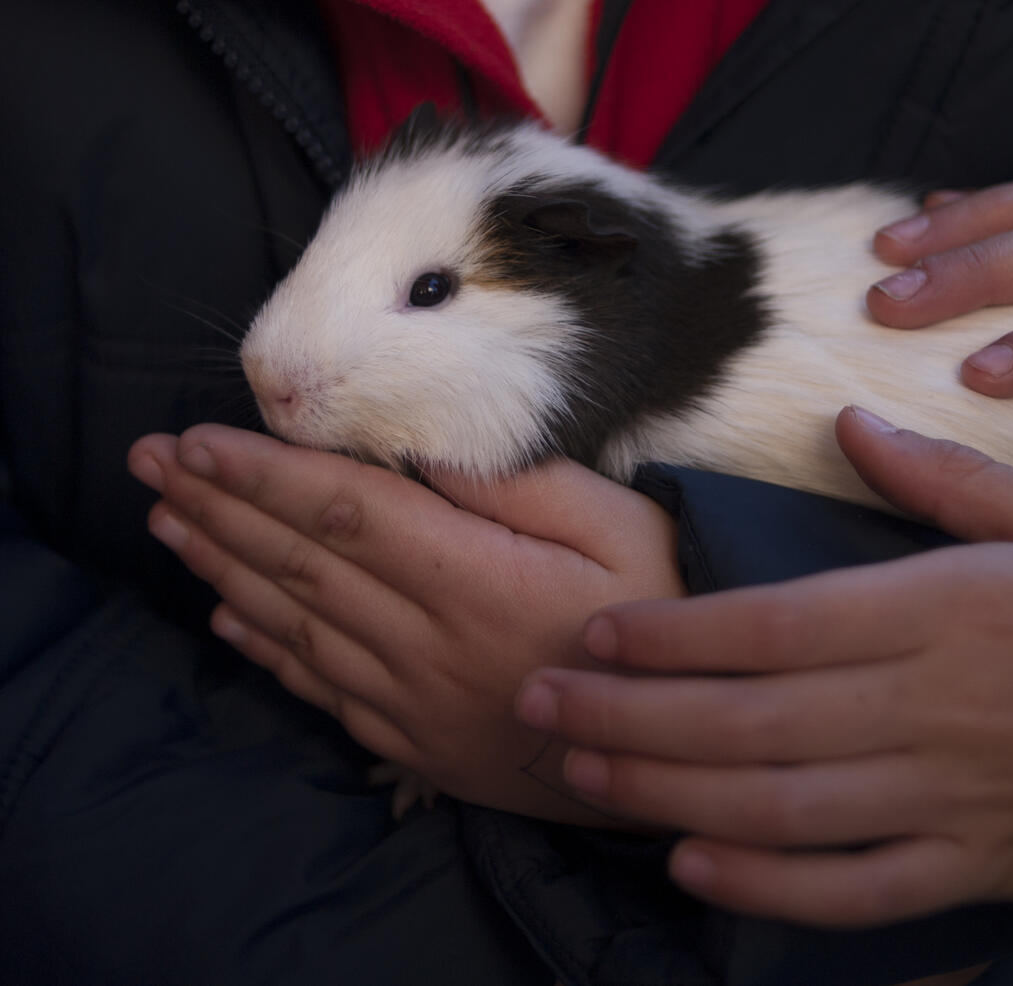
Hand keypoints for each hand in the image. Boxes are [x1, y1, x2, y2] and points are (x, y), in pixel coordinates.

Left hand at [127, 424, 683, 821]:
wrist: (681, 749)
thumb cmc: (664, 619)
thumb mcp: (622, 530)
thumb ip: (523, 488)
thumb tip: (423, 454)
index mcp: (479, 580)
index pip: (346, 513)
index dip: (266, 474)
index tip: (200, 441)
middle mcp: (429, 642)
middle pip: (301, 563)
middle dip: (219, 505)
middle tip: (150, 463)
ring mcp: (415, 699)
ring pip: (297, 623)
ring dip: (224, 568)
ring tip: (169, 522)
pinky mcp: (416, 740)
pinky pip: (321, 690)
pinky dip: (266, 648)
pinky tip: (226, 616)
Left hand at [513, 407, 1012, 926]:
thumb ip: (943, 478)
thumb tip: (849, 421)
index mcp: (941, 609)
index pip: (772, 622)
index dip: (669, 631)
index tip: (590, 627)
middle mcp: (925, 705)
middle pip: (746, 716)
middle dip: (630, 710)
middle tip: (539, 698)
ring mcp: (943, 794)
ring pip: (777, 803)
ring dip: (668, 789)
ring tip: (585, 769)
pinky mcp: (966, 862)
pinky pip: (851, 885)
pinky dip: (765, 883)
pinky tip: (692, 864)